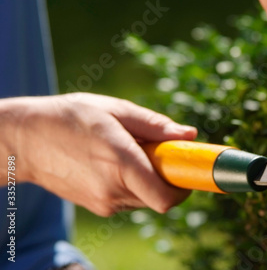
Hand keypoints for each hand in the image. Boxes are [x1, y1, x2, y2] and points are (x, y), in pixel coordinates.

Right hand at [0, 93, 196, 215]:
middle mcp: (114, 190)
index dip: (185, 186)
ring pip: (147, 197)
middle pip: (161, 197)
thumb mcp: (116, 111)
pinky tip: (114, 161)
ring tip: (127, 151)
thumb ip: (156, 126)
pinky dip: (134, 183)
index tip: (188, 168)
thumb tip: (189, 135)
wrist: (25, 140)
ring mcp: (104, 203)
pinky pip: (130, 198)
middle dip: (168, 176)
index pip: (167, 197)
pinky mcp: (98, 207)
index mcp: (121, 163)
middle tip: (156, 150)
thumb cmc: (71, 117)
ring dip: (150, 178)